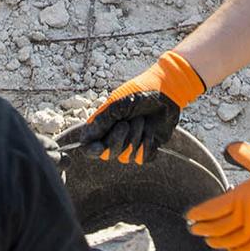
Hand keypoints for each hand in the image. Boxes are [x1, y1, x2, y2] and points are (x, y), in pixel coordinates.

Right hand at [73, 50, 205, 163]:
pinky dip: (147, 144)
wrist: (166, 92)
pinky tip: (150, 131)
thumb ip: (100, 122)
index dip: (92, 151)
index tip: (99, 147)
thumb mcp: (117, 104)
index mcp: (104, 125)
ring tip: (142, 121)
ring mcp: (131, 144)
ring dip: (134, 138)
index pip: (89, 147)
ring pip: (126, 157)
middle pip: (107, 155)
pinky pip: (142, 158)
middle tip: (126, 123)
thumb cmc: (138, 93)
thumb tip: (84, 140)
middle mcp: (115, 137)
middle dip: (117, 140)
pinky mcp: (147, 148)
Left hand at [185, 141, 249, 250]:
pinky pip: (248, 249)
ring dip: (216, 241)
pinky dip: (236, 250)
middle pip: (218, 226)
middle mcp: (245, 217)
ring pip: (230, 240)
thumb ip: (245, 154)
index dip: (199, 213)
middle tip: (193, 230)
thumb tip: (230, 147)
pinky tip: (231, 250)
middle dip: (203, 228)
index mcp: (240, 198)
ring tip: (208, 240)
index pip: (212, 208)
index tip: (189, 217)